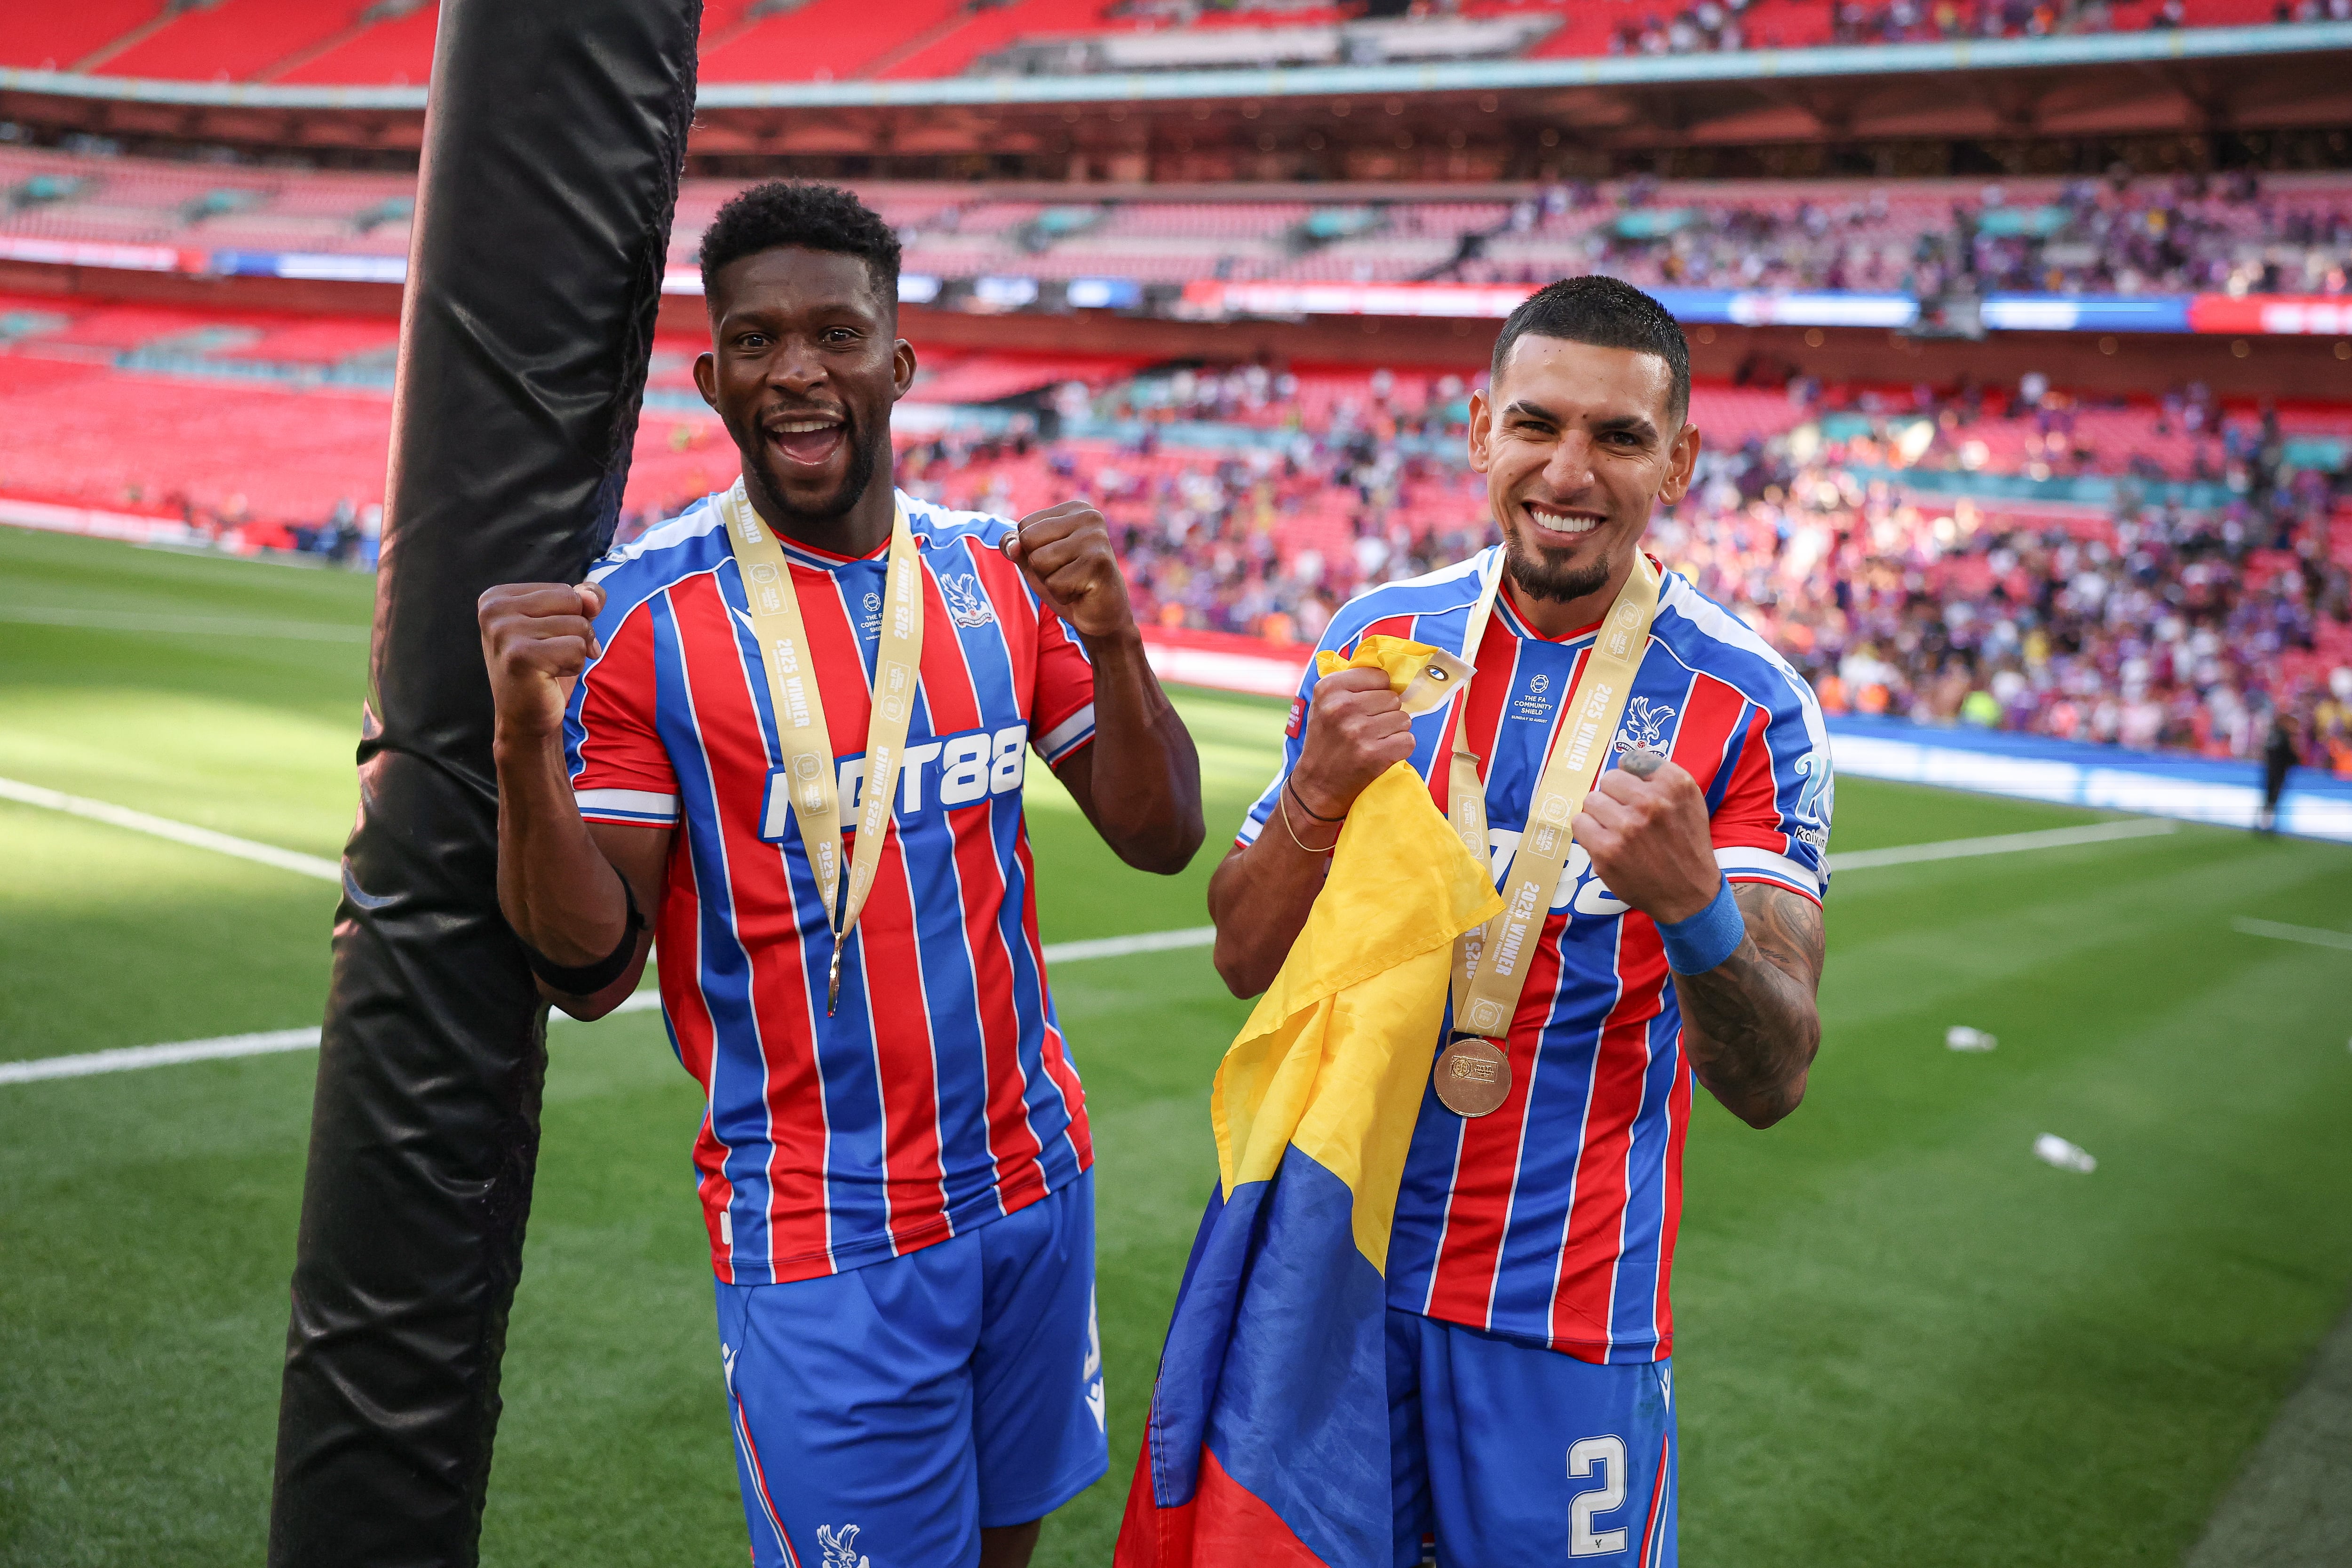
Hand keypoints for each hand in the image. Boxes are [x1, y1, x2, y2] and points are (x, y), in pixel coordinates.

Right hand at [479, 580, 606, 740]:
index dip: (572, 619)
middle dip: (577, 632)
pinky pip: (576, 648)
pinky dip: (573, 666)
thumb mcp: (564, 624)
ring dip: (575, 651)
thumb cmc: (544, 668)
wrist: (524, 718)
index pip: (564, 591)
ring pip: (578, 625)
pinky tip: (549, 676)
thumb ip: (583, 599)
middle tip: (553, 655)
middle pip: (572, 602)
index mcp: (497, 597)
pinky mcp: (520, 655)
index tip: (547, 640)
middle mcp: (493, 609)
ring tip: (549, 666)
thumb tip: (591, 596)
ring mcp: (504, 631)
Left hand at [1001, 501, 1133, 640]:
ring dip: (1051, 582)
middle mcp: (1089, 516)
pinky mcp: (1099, 563)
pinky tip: (1082, 592)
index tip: (1060, 561)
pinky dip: (1063, 595)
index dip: (1033, 552)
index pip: (1024, 526)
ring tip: (1074, 582)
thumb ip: (1017, 547)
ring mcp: (1096, 538)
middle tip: (1066, 574)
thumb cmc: (1069, 583)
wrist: (1102, 614)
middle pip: (1028, 539)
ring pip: (1039, 561)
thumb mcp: (1035, 561)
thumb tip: (1010, 545)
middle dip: (1039, 566)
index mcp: (1075, 509)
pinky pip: (1055, 583)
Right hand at [1288, 666, 1415, 818]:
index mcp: (1329, 688)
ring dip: (1394, 731)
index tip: (1365, 705)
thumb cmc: (1326, 740)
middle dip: (1386, 712)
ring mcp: (1358, 731)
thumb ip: (1352, 683)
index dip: (1378, 692)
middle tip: (1367, 728)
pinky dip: (1400, 748)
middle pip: (1393, 697)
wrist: (1317, 785)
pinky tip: (1381, 753)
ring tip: (1374, 740)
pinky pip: (1408, 740)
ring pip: (1403, 718)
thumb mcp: (1325, 704)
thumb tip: (1392, 670)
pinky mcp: (1374, 755)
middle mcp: (1342, 707)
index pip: (1380, 676)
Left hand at [1571, 758, 1720, 923]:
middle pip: (1608, 779)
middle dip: (1615, 797)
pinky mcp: (1606, 850)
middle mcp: (1651, 802)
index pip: (1631, 760)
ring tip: (1618, 830)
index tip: (1639, 795)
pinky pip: (1579, 823)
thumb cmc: (1686, 844)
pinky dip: (1588, 831)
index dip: (1632, 779)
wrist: (1689, 894)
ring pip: (1591, 800)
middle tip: (1629, 817)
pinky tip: (1606, 842)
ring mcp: (1627, 827)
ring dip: (1600, 814)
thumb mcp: (1689, 801)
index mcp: (1675, 784)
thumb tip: (1621, 763)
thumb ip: (1658, 777)